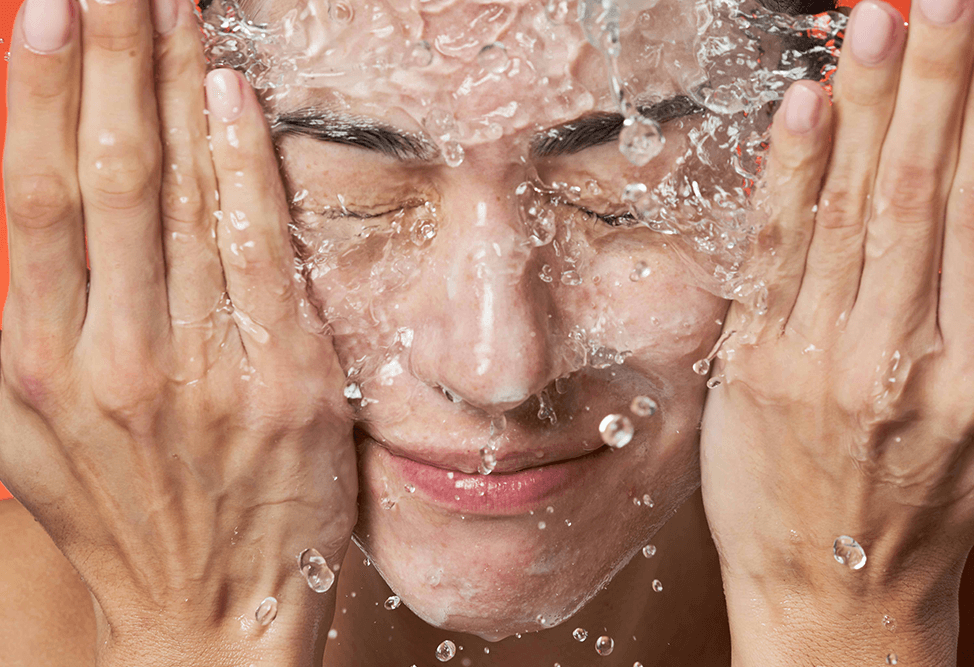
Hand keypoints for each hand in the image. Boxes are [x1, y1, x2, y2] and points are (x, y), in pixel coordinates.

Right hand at [0, 0, 355, 664]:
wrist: (213, 614)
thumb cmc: (130, 522)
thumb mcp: (33, 443)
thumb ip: (18, 341)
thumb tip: (11, 238)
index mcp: (41, 364)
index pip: (36, 195)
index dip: (43, 93)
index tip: (50, 11)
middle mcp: (113, 356)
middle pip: (108, 173)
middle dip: (113, 58)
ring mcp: (202, 366)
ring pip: (181, 196)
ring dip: (175, 86)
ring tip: (174, 6)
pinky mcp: (282, 378)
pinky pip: (259, 249)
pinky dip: (243, 164)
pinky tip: (231, 96)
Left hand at [699, 0, 973, 663]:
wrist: (832, 593)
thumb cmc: (920, 509)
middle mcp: (903, 362)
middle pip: (920, 194)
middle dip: (935, 83)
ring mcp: (818, 363)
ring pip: (848, 212)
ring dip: (863, 109)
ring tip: (879, 25)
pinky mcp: (753, 367)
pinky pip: (774, 255)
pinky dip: (791, 177)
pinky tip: (805, 110)